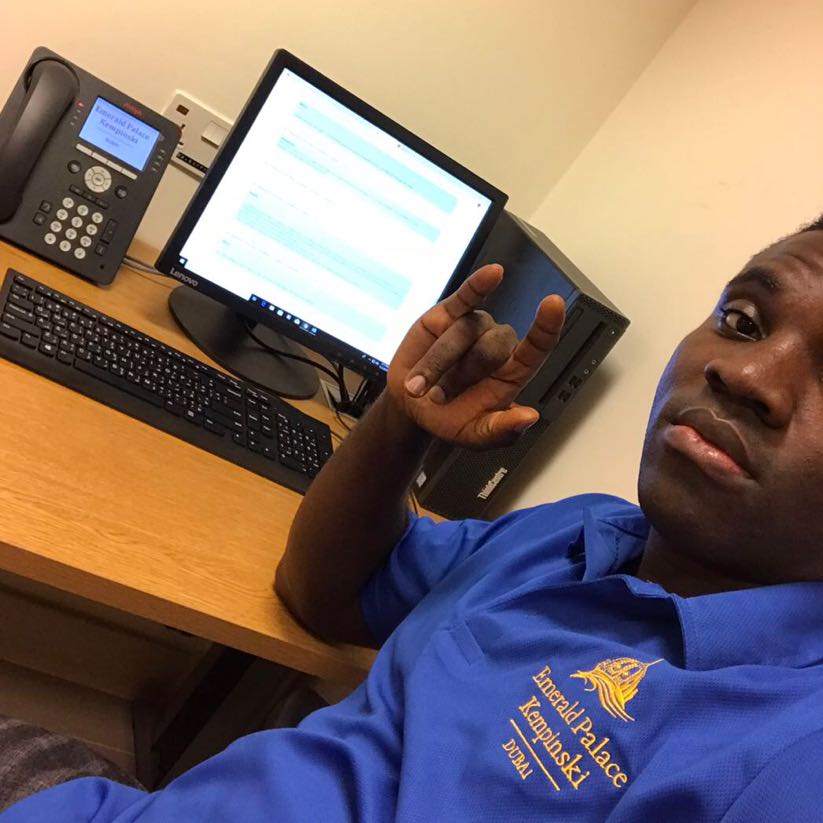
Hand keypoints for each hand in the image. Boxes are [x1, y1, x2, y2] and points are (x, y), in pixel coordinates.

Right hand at [386, 264, 564, 448]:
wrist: (409, 405)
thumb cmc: (449, 419)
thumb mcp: (474, 436)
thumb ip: (501, 431)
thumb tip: (529, 418)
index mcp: (513, 373)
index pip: (538, 347)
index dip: (546, 327)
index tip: (552, 304)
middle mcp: (498, 346)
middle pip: (492, 347)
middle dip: (461, 375)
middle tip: (439, 398)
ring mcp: (475, 326)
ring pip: (464, 332)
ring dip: (437, 364)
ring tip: (420, 386)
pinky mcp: (450, 313)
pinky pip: (468, 295)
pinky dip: (480, 284)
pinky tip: (494, 274)